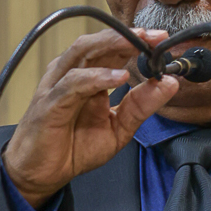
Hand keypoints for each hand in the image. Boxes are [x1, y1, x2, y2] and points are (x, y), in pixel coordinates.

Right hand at [3, 28, 178, 205]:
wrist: (41, 174)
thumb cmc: (73, 147)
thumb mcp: (118, 128)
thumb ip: (141, 106)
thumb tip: (169, 83)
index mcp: (88, 77)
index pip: (113, 50)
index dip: (137, 41)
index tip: (163, 40)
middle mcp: (71, 75)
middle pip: (97, 43)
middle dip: (127, 36)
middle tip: (154, 36)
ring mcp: (58, 86)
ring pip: (82, 53)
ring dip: (112, 45)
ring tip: (138, 45)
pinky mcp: (50, 104)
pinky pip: (73, 84)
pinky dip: (96, 77)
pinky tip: (118, 77)